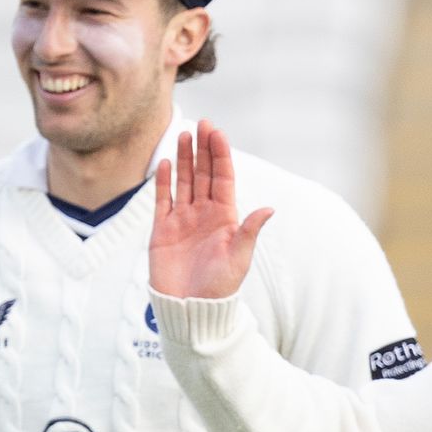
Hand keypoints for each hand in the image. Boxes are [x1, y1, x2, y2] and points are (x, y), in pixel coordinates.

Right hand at [148, 121, 271, 298]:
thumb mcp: (238, 258)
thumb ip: (249, 231)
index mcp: (225, 217)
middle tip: (202, 124)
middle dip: (203, 148)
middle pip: (204, 173)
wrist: (190, 307)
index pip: (222, 178)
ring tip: (184, 135)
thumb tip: (268, 208)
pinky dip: (164, 181)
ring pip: (184, 181)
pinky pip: (163, 199)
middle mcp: (204, 213)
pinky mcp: (162, 229)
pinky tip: (167, 163)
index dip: (220, 154)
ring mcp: (182, 219)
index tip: (216, 133)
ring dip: (185, 159)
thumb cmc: (218, 287)